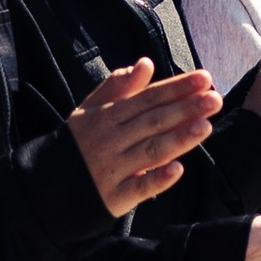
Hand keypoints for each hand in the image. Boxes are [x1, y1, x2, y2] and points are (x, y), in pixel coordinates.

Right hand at [68, 58, 220, 215]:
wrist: (45, 187)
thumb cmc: (75, 146)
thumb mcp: (88, 111)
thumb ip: (117, 87)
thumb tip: (145, 63)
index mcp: (106, 116)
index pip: (147, 98)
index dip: (176, 88)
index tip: (204, 79)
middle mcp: (110, 140)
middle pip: (153, 121)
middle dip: (185, 109)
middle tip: (215, 99)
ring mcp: (112, 169)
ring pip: (150, 151)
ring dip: (178, 138)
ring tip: (205, 126)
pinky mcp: (114, 197)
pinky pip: (137, 187)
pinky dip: (157, 179)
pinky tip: (177, 170)